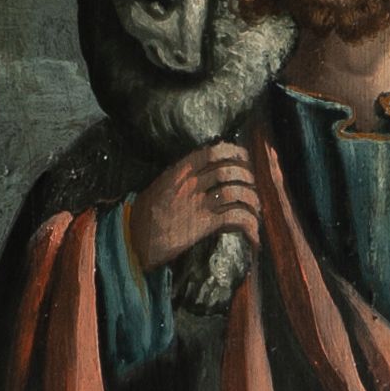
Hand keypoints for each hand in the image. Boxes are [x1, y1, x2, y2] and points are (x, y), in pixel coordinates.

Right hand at [127, 142, 260, 274]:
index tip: (244, 158)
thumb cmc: (145, 214)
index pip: (213, 151)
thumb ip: (182, 176)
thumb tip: (206, 171)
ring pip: (236, 192)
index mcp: (179, 171)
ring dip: (253, 200)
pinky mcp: (203, 225)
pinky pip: (235, 218)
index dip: (234, 152)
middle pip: (229, 171)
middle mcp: (191, 184)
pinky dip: (250, 226)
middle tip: (252, 186)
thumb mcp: (160, 185)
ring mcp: (197, 203)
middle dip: (247, 177)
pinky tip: (253, 236)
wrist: (134, 239)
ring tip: (256, 209)